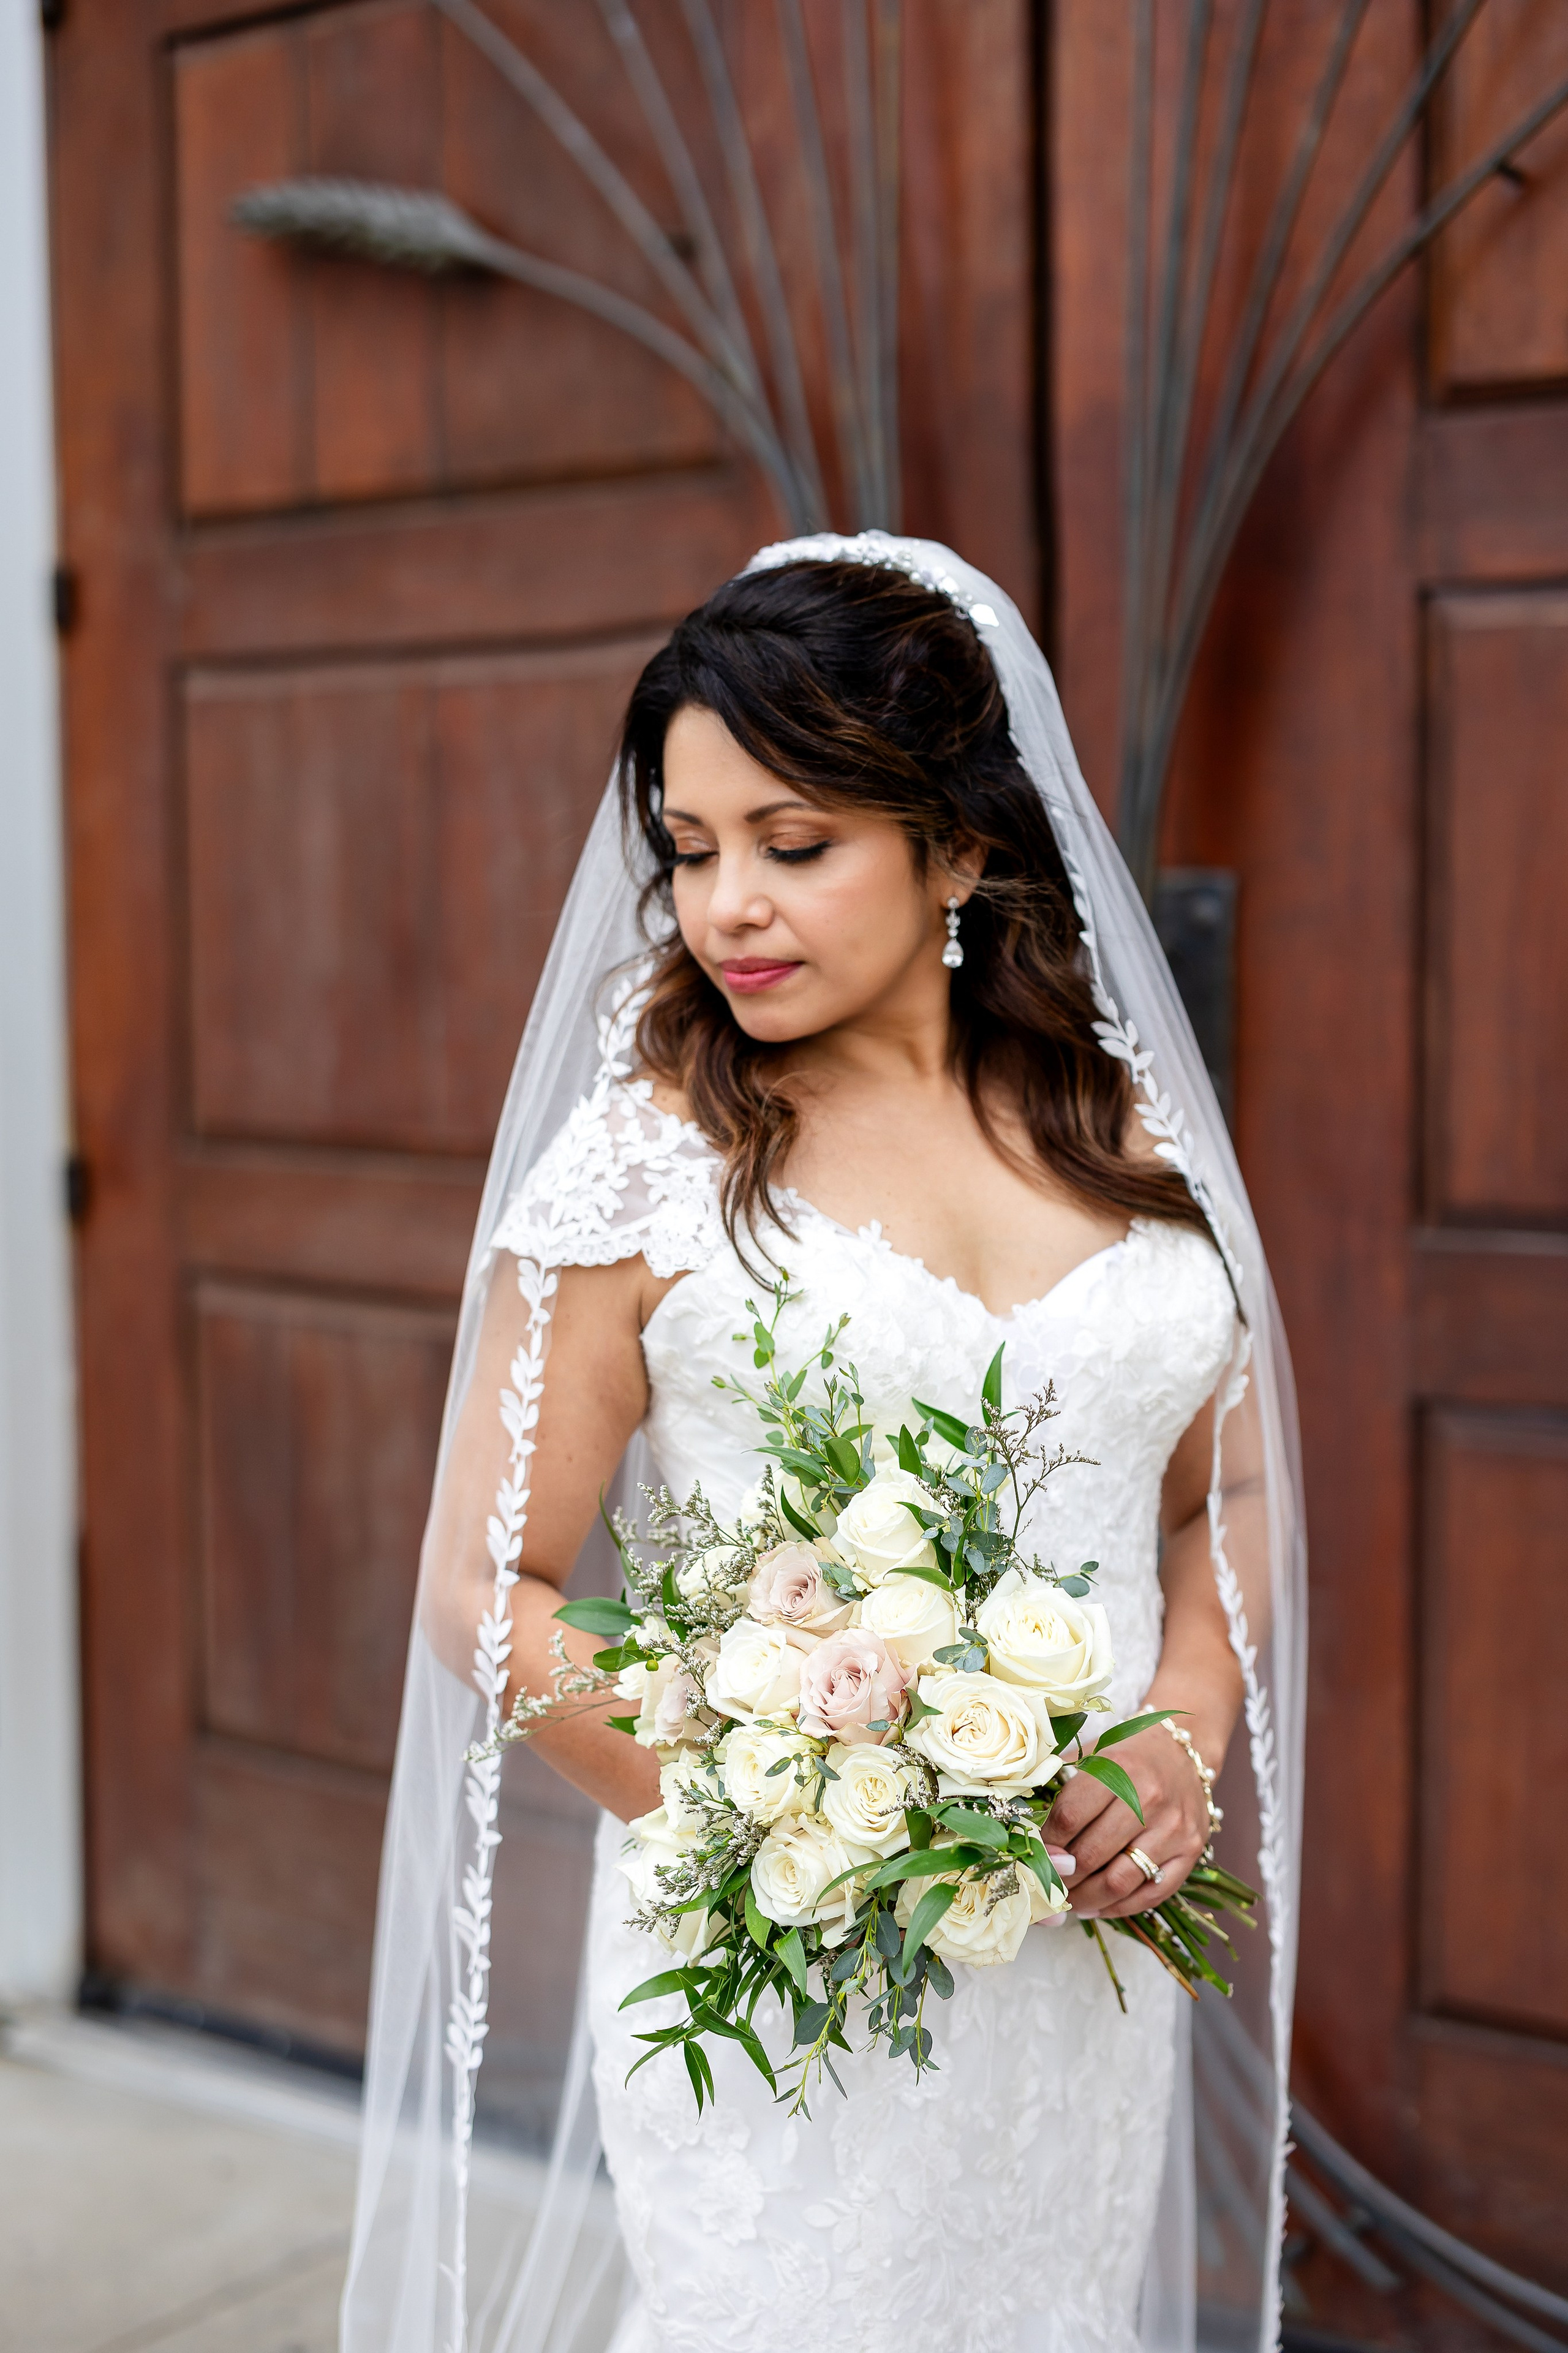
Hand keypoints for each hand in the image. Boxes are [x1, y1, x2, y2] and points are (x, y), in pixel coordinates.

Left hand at [1042, 1725, 1208, 1917]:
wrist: (1184, 1752)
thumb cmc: (1128, 1755)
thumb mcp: (1092, 1754)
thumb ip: (1058, 1783)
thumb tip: (1023, 1825)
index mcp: (1118, 1768)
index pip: (1069, 1818)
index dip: (1045, 1844)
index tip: (1033, 1855)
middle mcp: (1149, 1798)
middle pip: (1090, 1854)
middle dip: (1061, 1878)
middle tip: (1046, 1885)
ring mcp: (1174, 1828)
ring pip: (1119, 1882)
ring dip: (1086, 1900)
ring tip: (1068, 1902)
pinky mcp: (1191, 1851)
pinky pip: (1151, 1894)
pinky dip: (1119, 1908)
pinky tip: (1099, 1906)